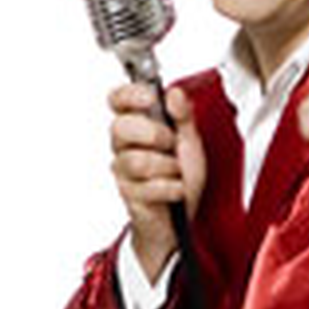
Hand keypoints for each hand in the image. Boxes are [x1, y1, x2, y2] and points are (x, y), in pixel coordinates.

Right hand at [108, 83, 204, 280]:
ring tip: (176, 171)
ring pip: (136, 160)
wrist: (183, 215)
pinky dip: (170, 187)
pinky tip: (176, 188)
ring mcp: (123, 168)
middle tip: (171, 143)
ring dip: (167, 167)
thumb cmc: (183, 174)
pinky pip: (147, 186)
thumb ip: (183, 115)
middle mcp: (125, 144)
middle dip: (154, 134)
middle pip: (120, 127)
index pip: (118, 99)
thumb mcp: (191, 140)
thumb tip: (174, 93)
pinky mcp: (128, 193)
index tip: (150, 97)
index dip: (129, 95)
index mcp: (138, 122)